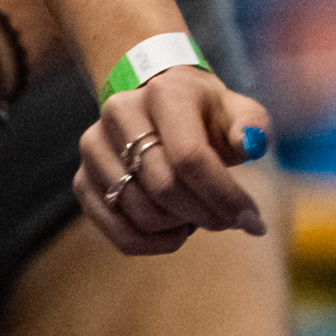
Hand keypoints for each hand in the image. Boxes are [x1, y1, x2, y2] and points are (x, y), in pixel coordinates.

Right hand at [75, 63, 276, 255]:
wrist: (158, 101)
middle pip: (165, 188)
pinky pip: (116, 230)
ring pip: (141, 213)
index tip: (253, 220)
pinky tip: (176, 230)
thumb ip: (252, 126)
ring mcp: (94, 148)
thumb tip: (251, 145)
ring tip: (200, 211)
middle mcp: (120, 114)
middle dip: (207, 214)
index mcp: (164, 93)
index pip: (190, 156)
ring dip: (180, 226)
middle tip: (231, 221)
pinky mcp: (82, 179)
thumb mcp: (237, 110)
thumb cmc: (206, 113)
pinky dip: (152, 243)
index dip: (223, 195)